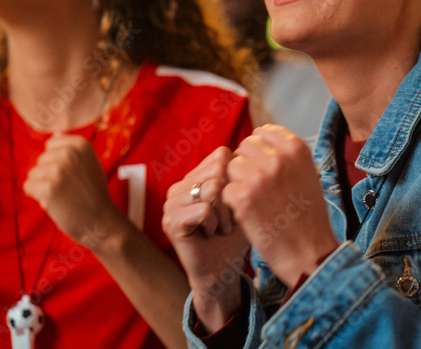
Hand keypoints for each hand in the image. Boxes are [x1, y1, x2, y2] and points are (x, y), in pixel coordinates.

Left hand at [23, 133, 126, 249]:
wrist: (101, 220)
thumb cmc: (93, 193)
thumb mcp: (89, 164)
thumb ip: (72, 150)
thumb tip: (55, 133)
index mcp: (80, 144)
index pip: (50, 145)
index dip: (57, 161)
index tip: (72, 174)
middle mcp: (68, 153)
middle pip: (40, 159)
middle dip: (49, 174)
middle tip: (69, 188)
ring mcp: (57, 170)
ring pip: (33, 174)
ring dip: (43, 186)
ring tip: (63, 195)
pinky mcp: (47, 188)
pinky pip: (28, 187)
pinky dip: (37, 197)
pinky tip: (54, 202)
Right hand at [162, 147, 249, 331]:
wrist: (223, 270)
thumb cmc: (234, 235)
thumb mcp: (241, 199)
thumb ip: (240, 175)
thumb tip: (250, 151)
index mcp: (195, 176)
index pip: (222, 156)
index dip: (237, 179)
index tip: (236, 202)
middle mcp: (179, 185)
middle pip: (218, 170)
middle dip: (232, 197)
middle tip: (227, 220)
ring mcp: (171, 202)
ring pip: (212, 189)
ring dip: (224, 214)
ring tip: (219, 227)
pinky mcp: (170, 221)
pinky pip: (204, 210)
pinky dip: (214, 224)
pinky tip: (209, 235)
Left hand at [223, 124, 339, 286]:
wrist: (310, 254)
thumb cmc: (309, 218)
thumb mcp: (307, 175)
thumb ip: (286, 157)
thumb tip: (261, 142)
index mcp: (297, 149)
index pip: (264, 132)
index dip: (259, 149)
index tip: (262, 165)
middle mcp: (278, 158)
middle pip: (245, 146)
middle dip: (246, 163)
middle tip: (255, 186)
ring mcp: (258, 177)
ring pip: (232, 167)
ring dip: (237, 182)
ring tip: (253, 201)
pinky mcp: (242, 198)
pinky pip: (226, 189)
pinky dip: (233, 203)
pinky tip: (248, 215)